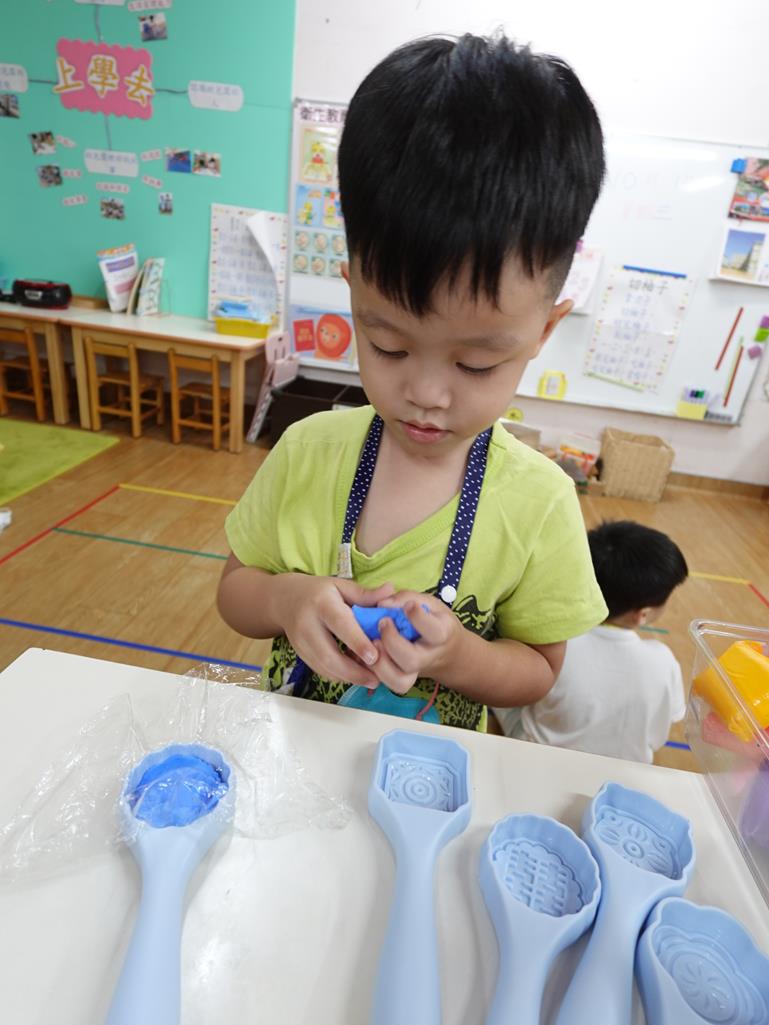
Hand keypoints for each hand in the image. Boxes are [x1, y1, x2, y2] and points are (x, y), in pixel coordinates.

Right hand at [273, 575, 393, 686]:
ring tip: (370, 680)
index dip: (357, 642)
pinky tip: (354, 675)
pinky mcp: (300, 654)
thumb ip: (365, 594)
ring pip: (323, 667)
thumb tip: (390, 591)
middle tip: (376, 680)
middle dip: (354, 671)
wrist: (286, 600)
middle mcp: (307, 624)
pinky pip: (320, 670)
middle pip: (328, 654)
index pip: (339, 624)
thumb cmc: (319, 592)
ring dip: (348, 677)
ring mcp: (300, 642)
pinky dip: (339, 676)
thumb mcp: (341, 586)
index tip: (374, 657)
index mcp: (321, 603)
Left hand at [373, 591, 462, 694]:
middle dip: (392, 642)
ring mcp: (415, 672)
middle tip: (383, 622)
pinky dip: (373, 670)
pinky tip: (368, 652)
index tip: (408, 606)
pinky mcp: (401, 679)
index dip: (419, 618)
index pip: (435, 631)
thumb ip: (406, 598)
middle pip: (411, 660)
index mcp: (442, 634)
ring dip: (381, 663)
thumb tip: (382, 604)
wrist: (444, 650)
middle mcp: (429, 657)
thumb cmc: (432, 619)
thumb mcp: (427, 602)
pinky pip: (388, 683)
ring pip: (400, 681)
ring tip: (373, 642)